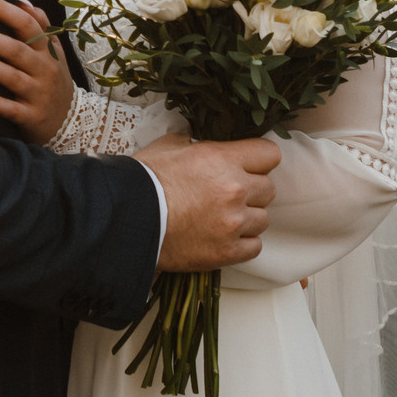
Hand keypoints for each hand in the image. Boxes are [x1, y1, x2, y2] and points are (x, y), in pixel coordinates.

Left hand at [0, 0, 71, 139]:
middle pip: (17, 50)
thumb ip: (41, 26)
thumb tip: (22, 1)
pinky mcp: (30, 117)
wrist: (74, 121)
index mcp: (48, 51)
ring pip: (11, 77)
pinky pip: (8, 108)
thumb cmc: (54, 79)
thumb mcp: (55, 52)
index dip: (6, 11)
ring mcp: (37, 94)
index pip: (29, 25)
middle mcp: (44, 70)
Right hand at [136, 132, 279, 271]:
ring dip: (247, 218)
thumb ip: (193, 144)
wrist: (126, 220)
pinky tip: (222, 237)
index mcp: (222, 160)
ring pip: (263, 219)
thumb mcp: (167, 147)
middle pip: (268, 189)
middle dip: (251, 190)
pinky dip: (242, 243)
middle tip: (228, 194)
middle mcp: (235, 190)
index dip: (258, 160)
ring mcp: (233, 223)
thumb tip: (197, 144)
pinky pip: (254, 246)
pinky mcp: (227, 252)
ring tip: (221, 218)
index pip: (269, 155)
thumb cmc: (143, 181)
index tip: (248, 166)